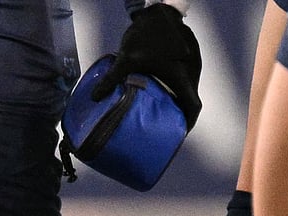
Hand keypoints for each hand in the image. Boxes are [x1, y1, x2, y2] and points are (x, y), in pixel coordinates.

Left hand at [91, 3, 201, 129]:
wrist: (156, 11)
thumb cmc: (145, 36)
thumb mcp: (126, 59)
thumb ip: (111, 80)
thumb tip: (95, 97)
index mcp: (181, 76)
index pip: (192, 106)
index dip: (187, 122)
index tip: (178, 133)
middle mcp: (191, 72)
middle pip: (189, 99)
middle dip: (179, 114)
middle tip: (164, 125)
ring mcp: (192, 64)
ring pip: (187, 88)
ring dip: (177, 100)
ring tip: (161, 110)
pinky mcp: (187, 57)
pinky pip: (185, 76)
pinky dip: (175, 86)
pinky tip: (161, 88)